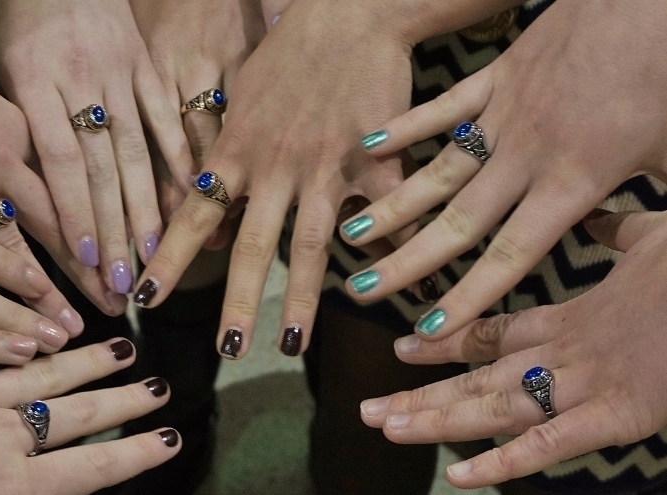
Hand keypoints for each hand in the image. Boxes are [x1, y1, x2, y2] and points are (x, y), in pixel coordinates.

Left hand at [0, 0, 192, 293]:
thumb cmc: (13, 18)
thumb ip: (12, 127)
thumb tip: (14, 199)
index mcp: (33, 78)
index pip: (58, 160)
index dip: (74, 213)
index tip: (86, 260)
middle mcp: (81, 79)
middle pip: (100, 168)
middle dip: (111, 230)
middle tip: (120, 282)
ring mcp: (120, 72)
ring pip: (136, 150)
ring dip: (146, 209)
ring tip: (153, 257)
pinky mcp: (146, 64)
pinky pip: (166, 117)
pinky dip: (178, 160)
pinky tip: (190, 199)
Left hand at [133, 0, 417, 357]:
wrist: (351, 13)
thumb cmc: (288, 53)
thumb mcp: (239, 99)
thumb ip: (223, 157)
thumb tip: (211, 217)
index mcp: (237, 150)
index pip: (192, 215)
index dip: (168, 260)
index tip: (142, 298)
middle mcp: (277, 166)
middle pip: (253, 245)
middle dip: (238, 303)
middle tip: (225, 350)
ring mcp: (328, 167)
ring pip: (312, 244)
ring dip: (302, 300)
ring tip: (291, 346)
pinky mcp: (376, 161)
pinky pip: (382, 217)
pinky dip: (387, 252)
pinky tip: (389, 290)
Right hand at [339, 0, 666, 338]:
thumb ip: (652, 213)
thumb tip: (648, 252)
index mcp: (574, 180)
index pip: (512, 254)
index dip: (469, 295)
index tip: (430, 328)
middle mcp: (526, 156)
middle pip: (458, 222)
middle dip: (408, 262)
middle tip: (362, 291)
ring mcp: (504, 115)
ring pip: (439, 171)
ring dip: (394, 206)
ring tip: (351, 235)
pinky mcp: (495, 77)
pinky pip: (441, 109)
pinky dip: (404, 127)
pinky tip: (368, 145)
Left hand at [360, 209, 666, 488]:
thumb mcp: (654, 239)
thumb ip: (617, 235)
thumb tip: (600, 217)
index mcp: (573, 316)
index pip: (491, 332)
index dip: (445, 345)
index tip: (402, 350)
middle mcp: (565, 352)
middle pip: (477, 379)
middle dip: (420, 397)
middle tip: (368, 410)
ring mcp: (587, 385)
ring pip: (495, 407)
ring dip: (437, 422)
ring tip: (386, 429)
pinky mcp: (619, 417)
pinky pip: (548, 445)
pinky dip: (503, 463)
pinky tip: (459, 477)